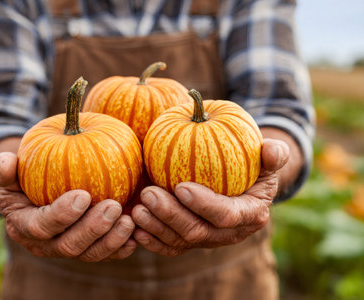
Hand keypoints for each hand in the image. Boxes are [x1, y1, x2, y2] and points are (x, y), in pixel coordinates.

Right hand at [0, 152, 136, 261]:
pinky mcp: (86, 250)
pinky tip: (135, 236)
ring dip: (110, 240)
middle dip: (92, 229)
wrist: (37, 196)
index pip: (41, 226)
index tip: (83, 195)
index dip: (62, 214)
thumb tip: (7, 162)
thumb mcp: (10, 172)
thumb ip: (4, 168)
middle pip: (69, 246)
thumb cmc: (24, 179)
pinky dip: (120, 248)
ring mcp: (67, 249)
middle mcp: (45, 244)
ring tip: (129, 220)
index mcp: (24, 225)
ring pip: (89, 255)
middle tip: (113, 206)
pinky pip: (104, 255)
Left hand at [131, 138, 289, 256]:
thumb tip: (272, 149)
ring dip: (157, 227)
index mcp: (250, 214)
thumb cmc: (253, 165)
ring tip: (137, 209)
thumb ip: (273, 154)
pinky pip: (170, 246)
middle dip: (172, 215)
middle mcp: (229, 232)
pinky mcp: (191, 241)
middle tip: (149, 194)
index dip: (204, 204)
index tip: (181, 187)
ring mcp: (208, 239)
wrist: (241, 184)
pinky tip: (135, 229)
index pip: (227, 214)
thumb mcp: (267, 157)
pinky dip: (152, 240)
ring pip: (180, 241)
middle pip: (198, 232)